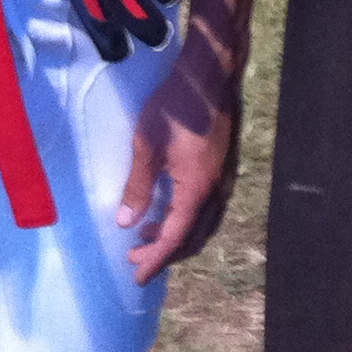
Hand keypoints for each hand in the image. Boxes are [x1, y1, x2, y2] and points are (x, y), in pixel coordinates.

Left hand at [118, 0, 242, 283]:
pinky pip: (208, 208)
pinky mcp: (224, 166)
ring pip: (204, 224)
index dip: (155, 259)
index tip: (137, 276)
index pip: (175, 238)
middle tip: (135, 257)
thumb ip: (138, 185)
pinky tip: (170, 206)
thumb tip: (127, 222)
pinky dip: (188, 218)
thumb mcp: (147, 144)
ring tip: (147, 233)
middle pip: (193, 237)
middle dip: (165, 253)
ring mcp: (224, 179)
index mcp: (197, 190)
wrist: (210, 75)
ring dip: (177, 235)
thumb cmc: (176, 106)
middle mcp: (216, 191)